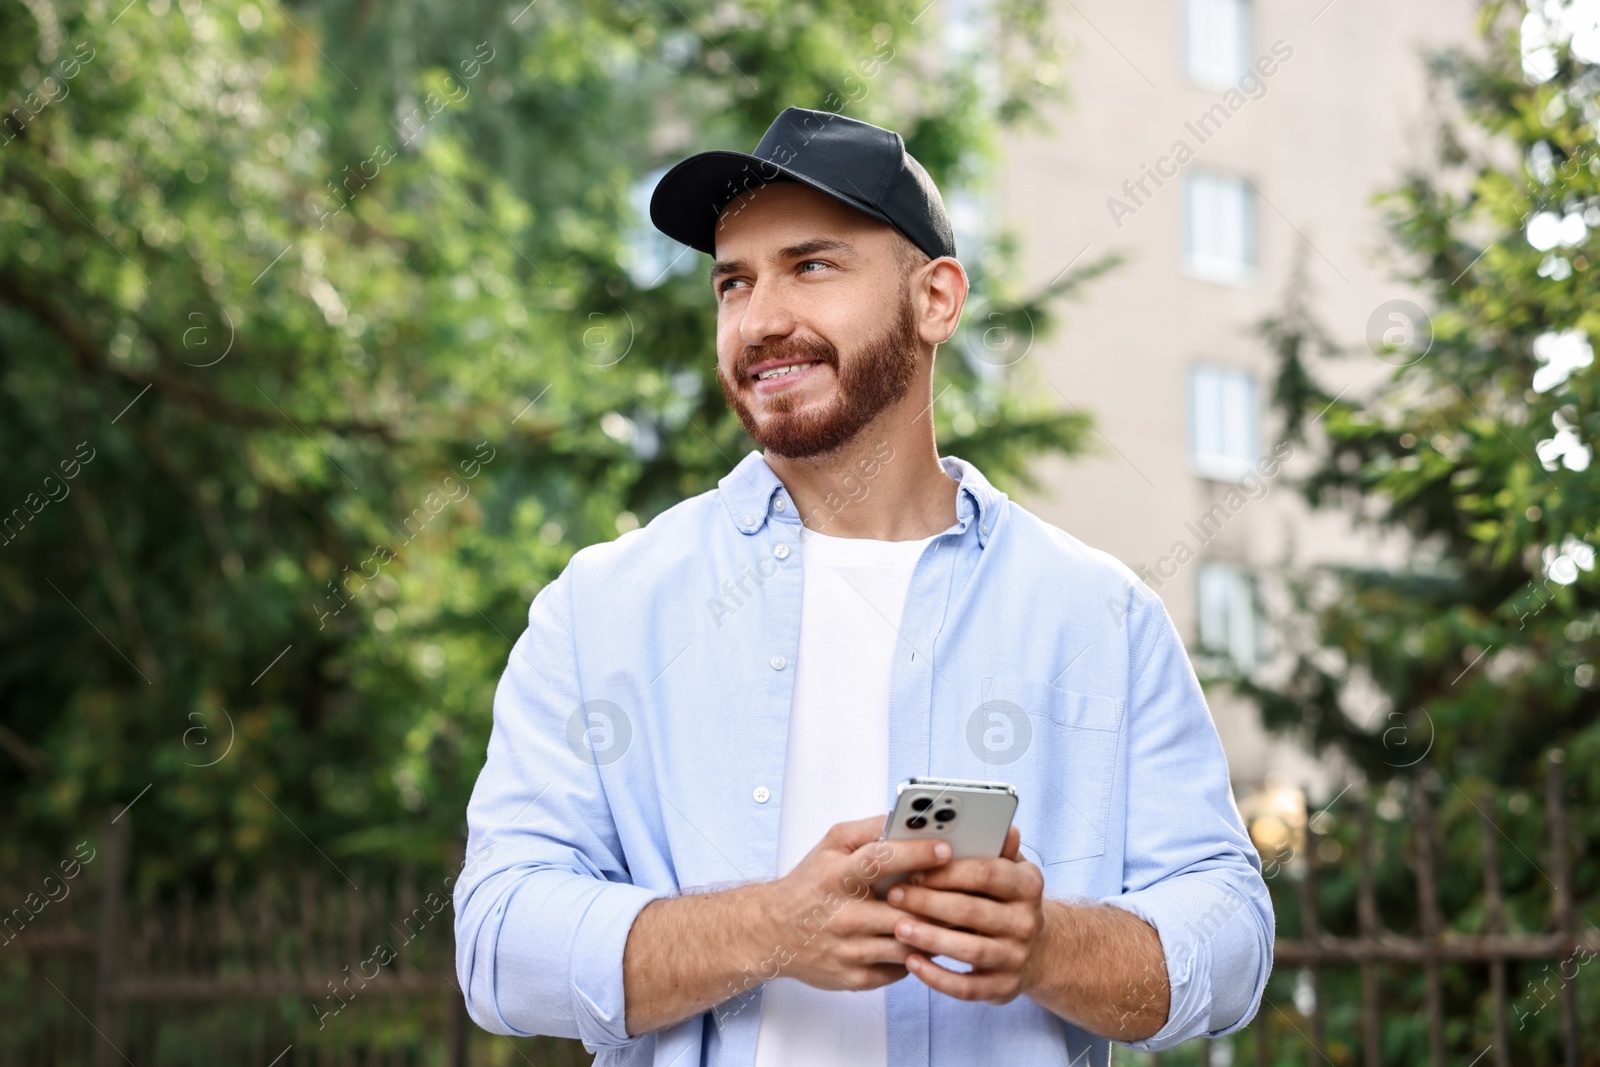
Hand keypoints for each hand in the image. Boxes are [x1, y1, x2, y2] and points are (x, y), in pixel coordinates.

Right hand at [766, 815, 954, 992]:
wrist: (773, 933)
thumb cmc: (809, 885)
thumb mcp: (831, 846)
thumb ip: (868, 830)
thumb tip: (904, 820)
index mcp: (836, 877)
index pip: (880, 861)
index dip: (915, 853)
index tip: (945, 849)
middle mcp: (843, 916)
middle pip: (903, 910)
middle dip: (937, 899)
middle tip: (963, 887)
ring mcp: (850, 950)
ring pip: (909, 943)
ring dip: (935, 930)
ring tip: (954, 915)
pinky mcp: (856, 978)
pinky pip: (902, 969)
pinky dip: (918, 954)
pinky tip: (927, 939)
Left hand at [884, 825, 1050, 1003]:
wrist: (1036, 949)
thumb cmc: (1006, 898)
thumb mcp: (1009, 868)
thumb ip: (996, 847)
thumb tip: (1004, 826)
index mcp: (1028, 884)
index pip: (986, 873)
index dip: (947, 871)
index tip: (913, 867)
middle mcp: (1027, 922)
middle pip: (973, 911)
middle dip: (929, 902)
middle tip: (893, 894)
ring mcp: (1016, 957)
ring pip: (969, 950)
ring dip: (931, 938)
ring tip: (898, 928)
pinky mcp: (1003, 988)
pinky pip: (967, 987)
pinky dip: (937, 977)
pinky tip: (912, 962)